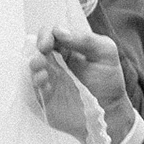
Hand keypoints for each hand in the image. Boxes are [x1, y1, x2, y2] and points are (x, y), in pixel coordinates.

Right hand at [31, 27, 135, 143]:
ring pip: (33, 66)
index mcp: (69, 47)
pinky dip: (36, 82)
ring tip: (41, 66)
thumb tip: (59, 32)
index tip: (49, 42)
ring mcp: (50, 78)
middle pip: (37, 48)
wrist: (110, 111)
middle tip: (43, 50)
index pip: (51, 34)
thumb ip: (85, 39)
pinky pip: (34, 87)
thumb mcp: (105, 52)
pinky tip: (44, 81)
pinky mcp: (46, 96)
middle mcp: (56, 61)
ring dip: (34, 63)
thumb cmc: (109, 81)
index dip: (47, 35)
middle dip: (37, 47)